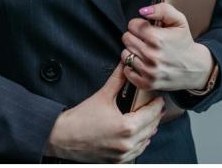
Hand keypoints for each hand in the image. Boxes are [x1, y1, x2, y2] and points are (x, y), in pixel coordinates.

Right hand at [44, 62, 165, 162]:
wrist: (63, 137)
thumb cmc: (80, 118)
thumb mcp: (102, 95)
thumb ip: (118, 79)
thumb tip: (125, 64)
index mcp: (126, 127)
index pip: (152, 114)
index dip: (157, 104)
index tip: (159, 98)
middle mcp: (127, 143)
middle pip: (152, 128)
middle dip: (155, 116)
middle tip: (155, 105)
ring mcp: (123, 155)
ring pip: (146, 142)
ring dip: (149, 130)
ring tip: (147, 118)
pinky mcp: (118, 162)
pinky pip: (137, 152)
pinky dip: (139, 142)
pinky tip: (137, 134)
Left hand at [120, 2, 213, 92]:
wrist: (195, 68)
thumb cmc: (184, 43)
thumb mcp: (179, 21)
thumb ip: (161, 10)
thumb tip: (143, 11)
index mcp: (158, 38)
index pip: (132, 25)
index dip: (139, 24)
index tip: (146, 28)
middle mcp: (152, 55)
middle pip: (126, 38)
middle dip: (134, 36)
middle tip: (145, 40)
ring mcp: (149, 71)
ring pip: (125, 54)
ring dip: (132, 51)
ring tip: (144, 51)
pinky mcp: (147, 83)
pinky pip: (127, 71)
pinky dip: (131, 67)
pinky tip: (141, 62)